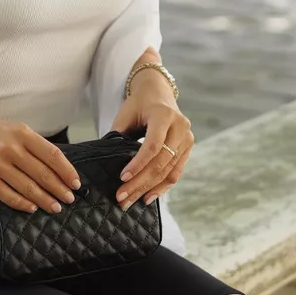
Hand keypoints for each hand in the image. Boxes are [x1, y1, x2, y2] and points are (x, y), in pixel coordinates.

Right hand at [0, 112, 80, 213]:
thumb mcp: (8, 128)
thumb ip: (28, 143)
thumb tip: (52, 164)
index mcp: (20, 132)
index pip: (52, 154)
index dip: (67, 171)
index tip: (76, 183)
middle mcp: (10, 148)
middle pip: (43, 173)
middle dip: (59, 189)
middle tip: (69, 200)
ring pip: (28, 187)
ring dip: (44, 200)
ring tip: (54, 207)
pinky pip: (9, 196)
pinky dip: (23, 204)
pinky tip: (31, 208)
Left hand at [110, 85, 193, 209]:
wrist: (158, 92)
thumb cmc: (138, 104)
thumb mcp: (125, 114)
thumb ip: (119, 136)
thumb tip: (107, 164)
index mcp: (164, 115)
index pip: (152, 145)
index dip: (138, 164)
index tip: (122, 179)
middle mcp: (180, 127)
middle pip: (161, 162)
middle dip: (140, 183)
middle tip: (122, 198)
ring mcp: (187, 138)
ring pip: (168, 171)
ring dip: (149, 189)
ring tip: (131, 201)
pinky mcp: (188, 148)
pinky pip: (175, 173)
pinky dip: (162, 187)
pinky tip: (148, 196)